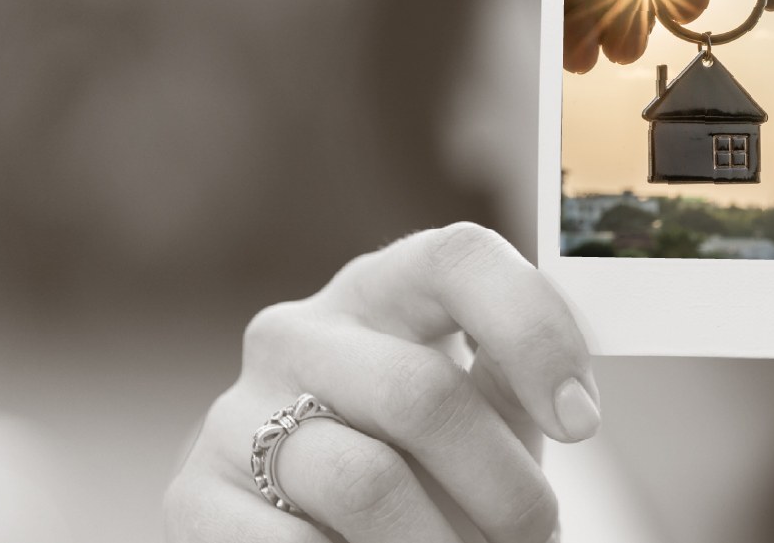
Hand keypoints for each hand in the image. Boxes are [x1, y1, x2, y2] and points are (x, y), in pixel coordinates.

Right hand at [164, 223, 598, 542]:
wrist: (321, 538)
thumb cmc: (432, 468)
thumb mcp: (486, 414)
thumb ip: (524, 383)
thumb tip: (574, 407)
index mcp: (383, 290)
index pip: (459, 258)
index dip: (533, 332)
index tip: (582, 423)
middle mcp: (299, 333)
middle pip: (422, 394)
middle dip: (506, 489)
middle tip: (538, 537)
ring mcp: (236, 414)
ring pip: (365, 484)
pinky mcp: (191, 497)